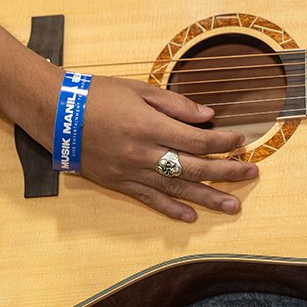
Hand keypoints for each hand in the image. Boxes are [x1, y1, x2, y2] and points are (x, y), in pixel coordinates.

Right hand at [78, 76, 257, 221]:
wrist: (54, 112)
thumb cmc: (97, 94)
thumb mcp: (139, 90)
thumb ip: (176, 105)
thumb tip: (209, 117)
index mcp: (150, 126)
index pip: (198, 140)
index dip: (224, 142)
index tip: (241, 140)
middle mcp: (143, 153)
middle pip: (194, 167)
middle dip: (226, 172)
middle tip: (251, 174)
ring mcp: (130, 171)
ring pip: (176, 188)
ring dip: (207, 197)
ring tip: (233, 205)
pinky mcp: (118, 182)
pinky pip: (149, 199)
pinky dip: (171, 209)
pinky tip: (191, 216)